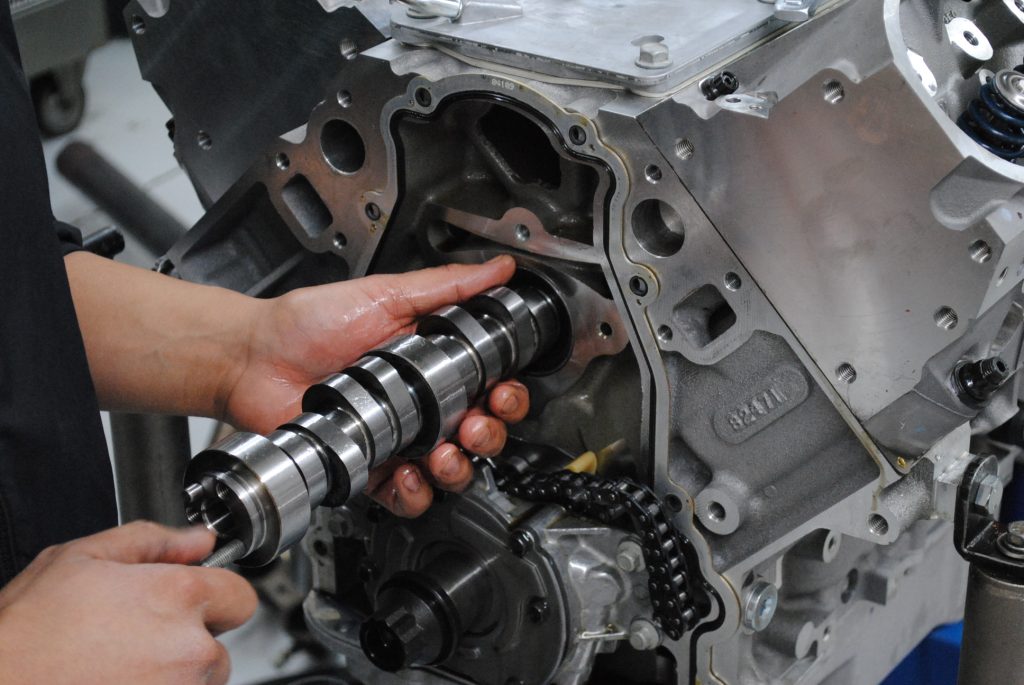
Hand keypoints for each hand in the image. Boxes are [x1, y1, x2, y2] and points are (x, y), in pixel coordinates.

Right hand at [0, 522, 256, 684]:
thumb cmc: (24, 636)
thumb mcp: (78, 560)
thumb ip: (151, 541)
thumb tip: (199, 540)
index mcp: (178, 598)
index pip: (240, 595)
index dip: (212, 596)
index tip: (183, 604)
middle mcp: (191, 650)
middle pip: (219, 645)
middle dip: (188, 641)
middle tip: (133, 640)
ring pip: (199, 682)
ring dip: (172, 676)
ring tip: (116, 668)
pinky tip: (114, 684)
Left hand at [223, 256, 529, 516]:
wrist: (255, 357)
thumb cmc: (309, 323)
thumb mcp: (385, 293)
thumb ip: (446, 286)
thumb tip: (499, 271)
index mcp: (432, 365)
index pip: (488, 387)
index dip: (506, 395)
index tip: (503, 391)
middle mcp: (421, 405)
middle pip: (478, 434)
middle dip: (489, 435)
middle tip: (476, 425)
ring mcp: (397, 438)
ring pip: (450, 470)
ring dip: (458, 468)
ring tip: (444, 453)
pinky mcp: (368, 467)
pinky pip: (404, 495)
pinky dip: (414, 494)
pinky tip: (410, 474)